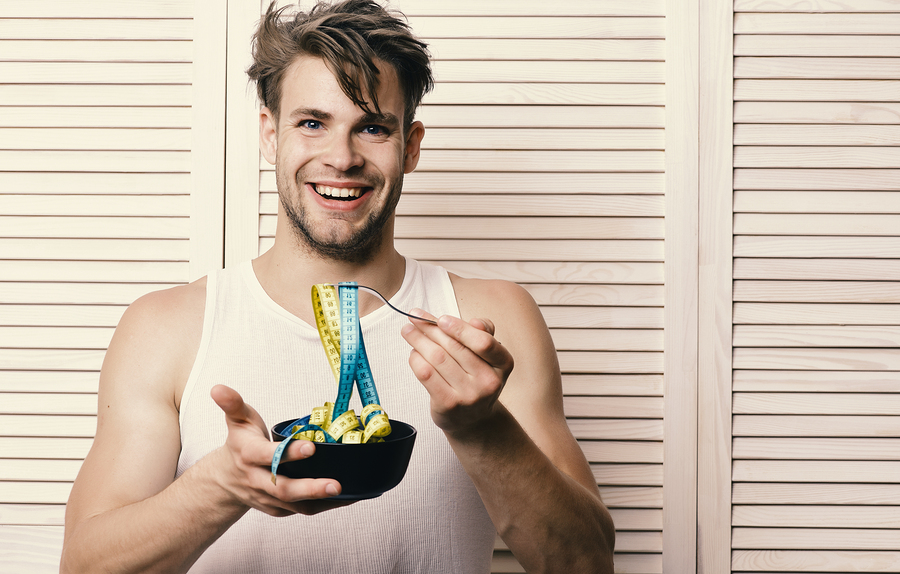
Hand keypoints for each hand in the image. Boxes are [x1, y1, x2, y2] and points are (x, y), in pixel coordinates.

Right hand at [209, 385, 353, 516]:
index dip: (288, 453)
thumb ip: (233, 404)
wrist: (227, 478)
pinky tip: (345, 498)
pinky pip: (302, 511)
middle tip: (335, 484)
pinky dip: (323, 507)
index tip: (311, 447)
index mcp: (249, 455)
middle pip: (283, 488)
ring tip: (345, 493)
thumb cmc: (241, 444)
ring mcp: (268, 498)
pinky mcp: (278, 508)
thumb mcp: (237, 420)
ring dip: (320, 500)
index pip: (267, 456)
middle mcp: (257, 480)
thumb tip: (218, 388)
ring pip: (294, 504)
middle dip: (309, 488)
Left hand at [400, 311, 513, 434]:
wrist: (473, 419)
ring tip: (408, 330)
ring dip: (418, 340)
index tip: (441, 319)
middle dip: (431, 328)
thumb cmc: (477, 379)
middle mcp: (488, 381)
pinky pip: (427, 374)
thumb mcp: (489, 356)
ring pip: (438, 358)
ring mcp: (468, 395)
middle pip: (454, 347)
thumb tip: (474, 321)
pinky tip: (413, 352)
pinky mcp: (448, 404)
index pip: (483, 342)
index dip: (460, 328)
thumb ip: (483, 333)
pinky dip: (416, 359)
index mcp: (503, 364)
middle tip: (415, 317)